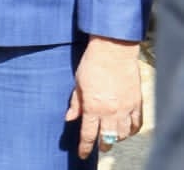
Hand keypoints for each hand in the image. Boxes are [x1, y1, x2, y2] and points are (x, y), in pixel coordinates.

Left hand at [66, 36, 142, 157]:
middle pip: (107, 137)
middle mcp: (110, 111)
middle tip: (99, 147)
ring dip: (116, 138)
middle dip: (102, 145)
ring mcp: (126, 108)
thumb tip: (69, 118)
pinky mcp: (137, 103)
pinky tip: (126, 130)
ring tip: (111, 137)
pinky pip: (136, 123)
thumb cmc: (92, 64)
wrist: (113, 51)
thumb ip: (75, 103)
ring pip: (122, 133)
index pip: (88, 134)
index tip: (82, 154)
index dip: (84, 146)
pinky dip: (131, 130)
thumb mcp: (78, 83)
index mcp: (93, 107)